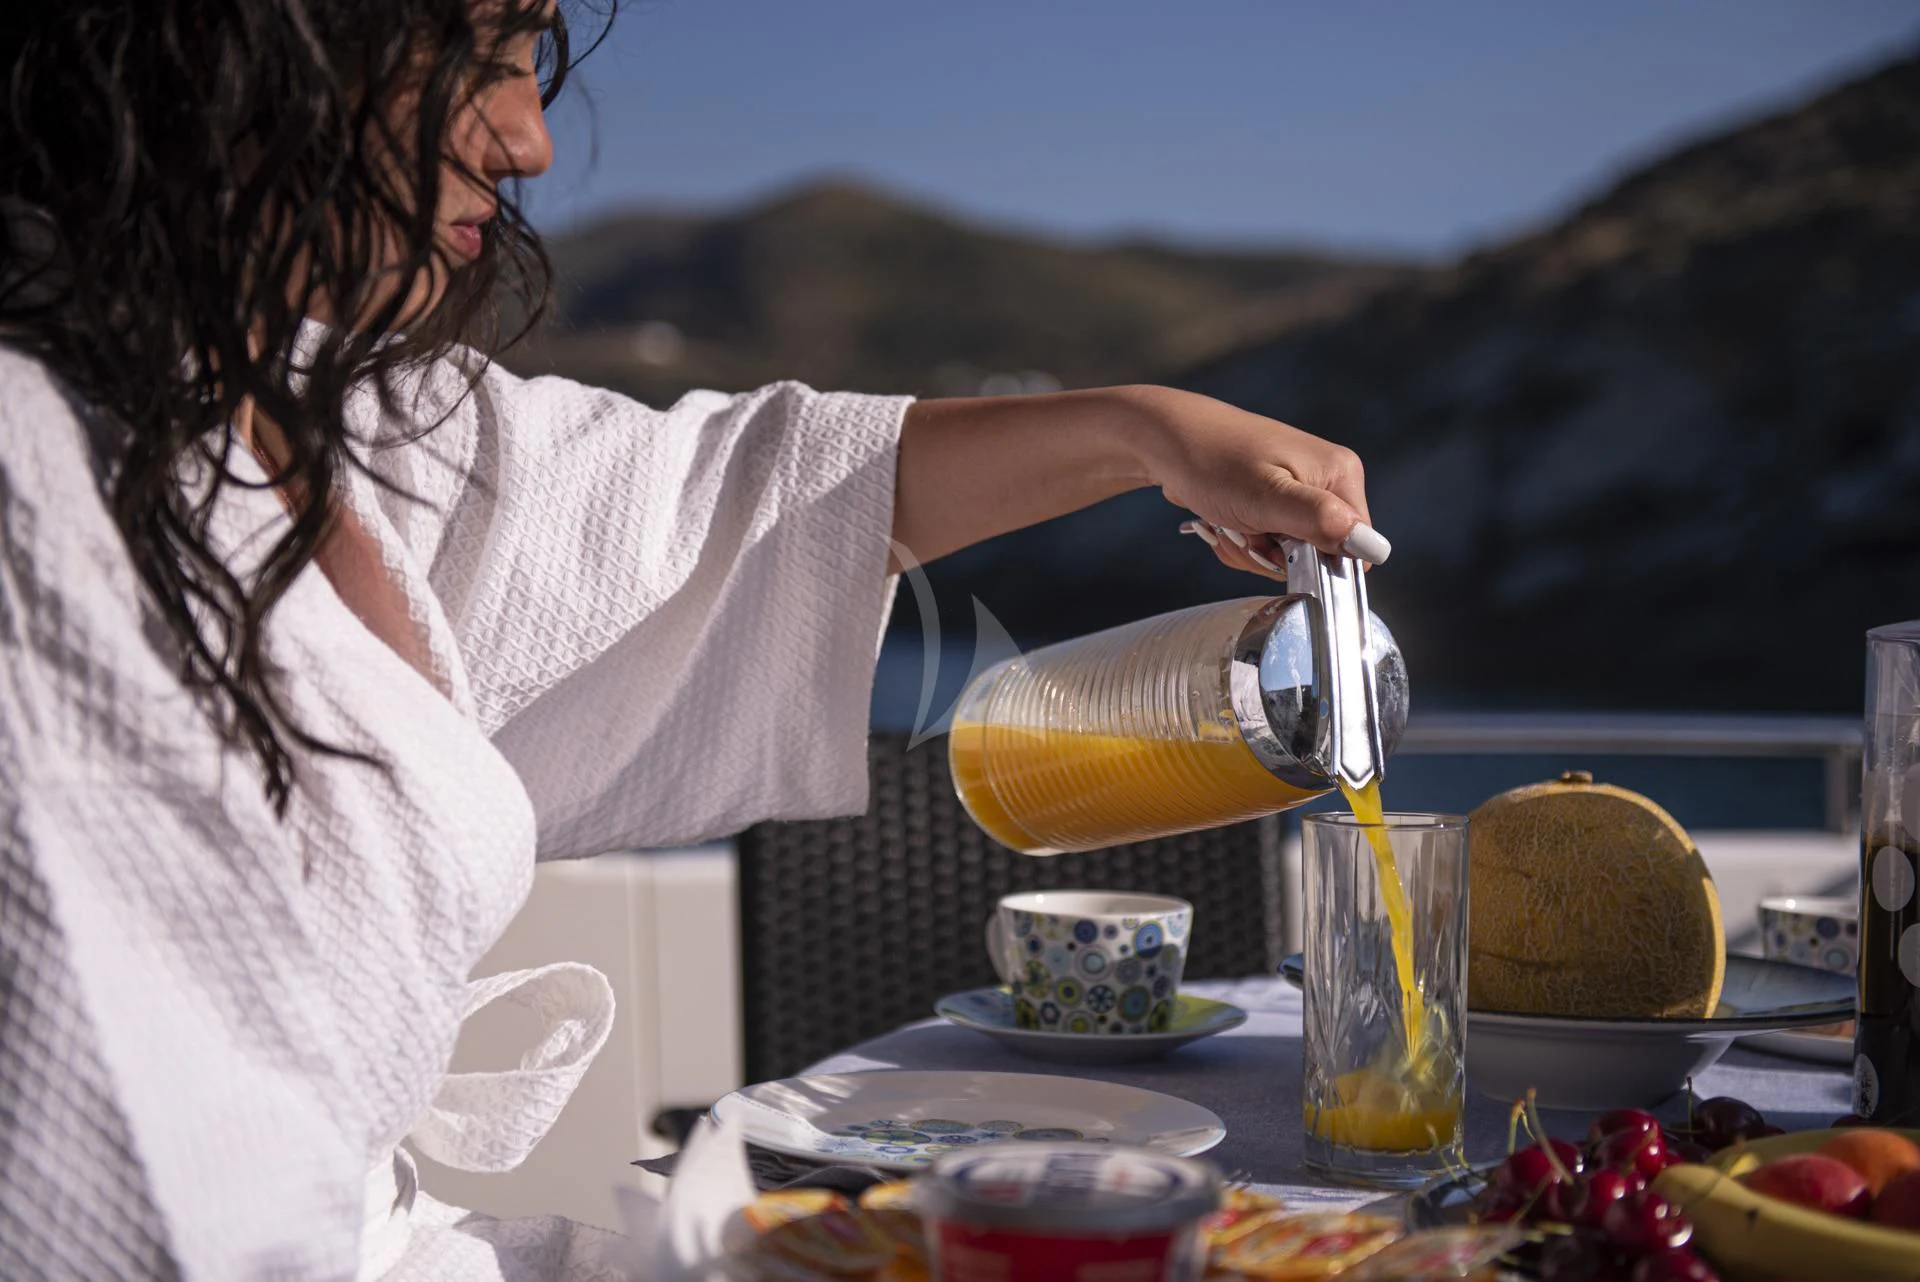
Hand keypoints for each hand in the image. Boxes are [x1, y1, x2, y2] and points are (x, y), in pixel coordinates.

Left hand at [1118, 385, 1387, 579]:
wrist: (1164, 440)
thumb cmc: (1213, 461)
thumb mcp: (1267, 497)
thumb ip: (1320, 521)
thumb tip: (1372, 548)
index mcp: (1340, 475)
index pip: (1357, 547)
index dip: (1317, 562)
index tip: (1278, 548)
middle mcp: (1326, 481)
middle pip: (1318, 554)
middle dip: (1274, 557)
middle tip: (1244, 533)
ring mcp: (1297, 490)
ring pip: (1287, 553)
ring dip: (1251, 551)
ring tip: (1230, 523)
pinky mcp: (1271, 499)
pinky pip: (1265, 542)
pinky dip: (1241, 541)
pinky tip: (1224, 522)